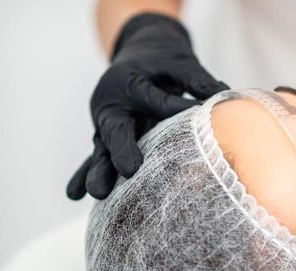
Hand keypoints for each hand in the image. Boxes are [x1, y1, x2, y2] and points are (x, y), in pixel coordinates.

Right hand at [67, 13, 227, 199]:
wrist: (139, 53)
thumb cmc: (162, 59)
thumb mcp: (179, 61)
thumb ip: (196, 78)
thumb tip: (222, 92)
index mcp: (127, 80)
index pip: (152, 99)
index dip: (173, 107)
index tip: (195, 114)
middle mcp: (111, 104)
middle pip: (116, 130)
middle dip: (121, 151)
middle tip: (129, 170)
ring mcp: (107, 124)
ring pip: (103, 149)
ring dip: (99, 171)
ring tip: (96, 193)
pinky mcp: (108, 137)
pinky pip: (98, 156)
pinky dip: (86, 172)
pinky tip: (73, 194)